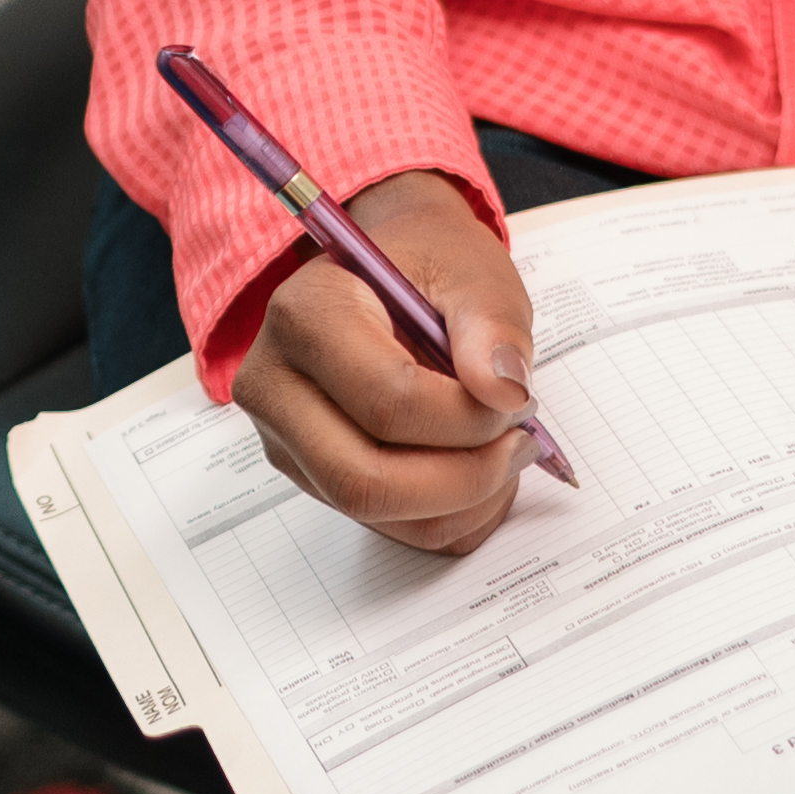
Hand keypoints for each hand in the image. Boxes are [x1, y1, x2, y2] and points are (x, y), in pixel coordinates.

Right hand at [237, 171, 543, 556]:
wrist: (387, 275)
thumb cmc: (426, 266)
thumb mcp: (472, 273)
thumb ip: (492, 327)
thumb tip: (504, 392)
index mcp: (305, 315)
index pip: (387, 401)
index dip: (470, 417)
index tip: (521, 399)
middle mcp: (273, 384)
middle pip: (363, 480)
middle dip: (464, 478)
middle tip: (521, 445)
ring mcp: (283, 438)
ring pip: (376, 515)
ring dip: (461, 502)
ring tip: (504, 451)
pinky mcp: (309, 475)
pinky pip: (386, 527)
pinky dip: (447, 514)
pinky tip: (475, 466)